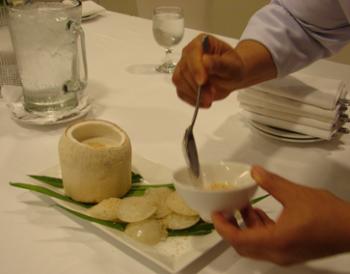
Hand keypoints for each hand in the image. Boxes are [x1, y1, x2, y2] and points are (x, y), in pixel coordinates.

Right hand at [172, 34, 276, 107]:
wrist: (231, 77)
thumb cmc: (233, 67)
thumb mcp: (233, 65)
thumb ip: (220, 64)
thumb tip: (205, 61)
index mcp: (201, 42)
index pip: (192, 53)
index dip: (196, 68)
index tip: (202, 82)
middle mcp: (189, 53)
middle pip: (184, 69)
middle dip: (196, 86)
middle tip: (210, 97)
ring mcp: (183, 67)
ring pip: (179, 81)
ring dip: (193, 94)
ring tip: (208, 100)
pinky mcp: (182, 81)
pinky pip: (180, 92)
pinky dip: (191, 100)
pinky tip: (203, 102)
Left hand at [212, 166, 349, 264]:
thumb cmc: (328, 215)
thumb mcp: (295, 193)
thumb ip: (271, 182)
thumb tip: (255, 171)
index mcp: (276, 242)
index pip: (238, 240)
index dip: (223, 227)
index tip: (215, 214)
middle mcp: (278, 253)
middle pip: (243, 245)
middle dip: (231, 227)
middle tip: (225, 211)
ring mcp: (285, 255)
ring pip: (255, 245)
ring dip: (246, 227)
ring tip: (244, 207)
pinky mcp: (291, 252)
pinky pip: (267, 244)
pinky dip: (259, 229)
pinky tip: (260, 212)